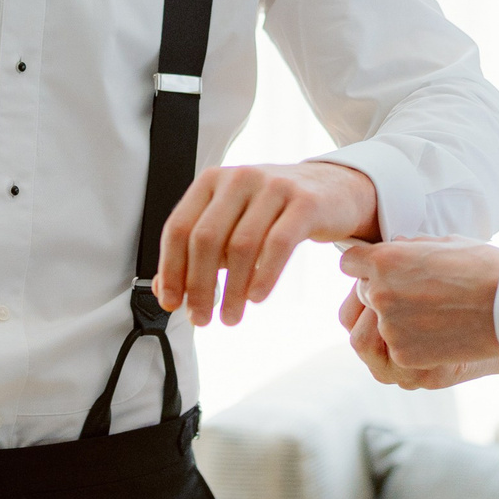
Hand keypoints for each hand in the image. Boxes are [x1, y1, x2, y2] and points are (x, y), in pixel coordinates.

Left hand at [153, 161, 378, 325]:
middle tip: (201, 319)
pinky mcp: (304, 203)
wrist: (334, 190)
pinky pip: (279, 244)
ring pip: (241, 246)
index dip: (171, 269)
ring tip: (231, 318)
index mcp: (211, 181)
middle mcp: (238, 178)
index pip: (178, 228)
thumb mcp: (232, 224)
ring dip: (232, 290)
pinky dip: (264, 276)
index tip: (171, 303)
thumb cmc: (274, 212)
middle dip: (199, 286)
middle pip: (206, 239)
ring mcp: (272, 187)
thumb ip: (199, 254)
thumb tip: (163, 291)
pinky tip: (256, 298)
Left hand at [338, 238, 498, 382]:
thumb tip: (397, 248)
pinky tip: (437, 335)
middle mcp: (379, 293)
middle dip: (380, 292)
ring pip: (376, 325)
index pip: (350, 262)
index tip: (376, 270)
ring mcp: (389, 327)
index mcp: (385, 260)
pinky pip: (394, 349)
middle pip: (363, 294)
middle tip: (409, 295)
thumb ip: (411, 249)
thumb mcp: (445, 243)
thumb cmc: (486, 269)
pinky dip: (410, 344)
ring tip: (426, 317)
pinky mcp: (403, 356)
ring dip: (393, 321)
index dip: (364, 265)